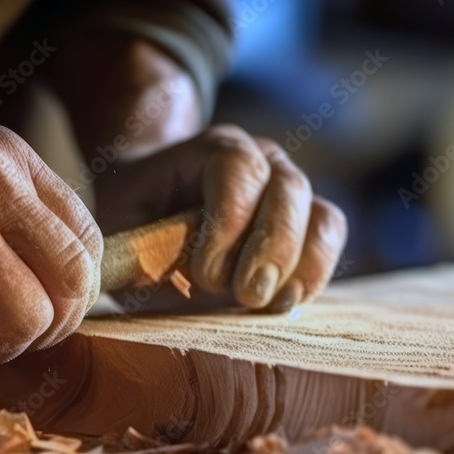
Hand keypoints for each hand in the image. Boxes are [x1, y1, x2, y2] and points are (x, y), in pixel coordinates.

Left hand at [93, 125, 346, 311]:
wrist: (154, 201)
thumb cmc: (136, 214)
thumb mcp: (124, 226)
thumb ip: (145, 248)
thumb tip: (178, 279)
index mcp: (212, 149)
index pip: (237, 170)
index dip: (227, 223)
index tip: (205, 275)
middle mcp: (262, 159)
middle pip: (288, 190)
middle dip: (272, 248)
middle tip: (247, 296)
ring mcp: (291, 189)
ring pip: (322, 217)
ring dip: (301, 265)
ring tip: (269, 304)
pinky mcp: (308, 223)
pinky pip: (329, 243)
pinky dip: (314, 275)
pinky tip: (284, 302)